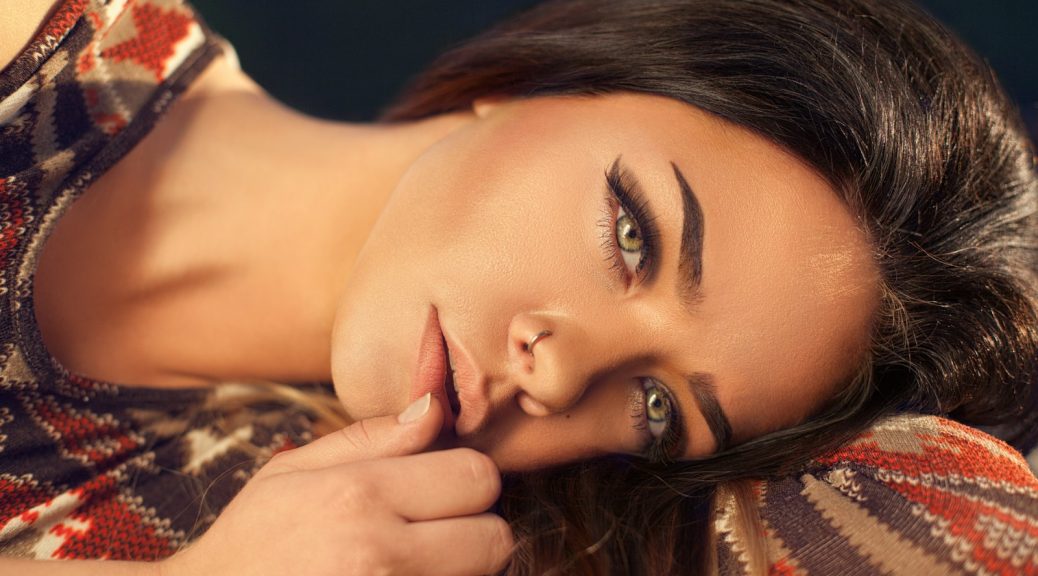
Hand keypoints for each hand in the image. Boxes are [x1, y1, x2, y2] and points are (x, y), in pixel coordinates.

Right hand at [161, 394, 513, 575]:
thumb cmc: (252, 542)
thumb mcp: (292, 471)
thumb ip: (372, 438)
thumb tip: (436, 407)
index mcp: (359, 496)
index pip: (477, 478)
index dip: (466, 481)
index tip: (441, 492)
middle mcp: (381, 555)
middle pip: (495, 539)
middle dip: (475, 532)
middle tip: (434, 535)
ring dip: (460, 570)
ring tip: (411, 563)